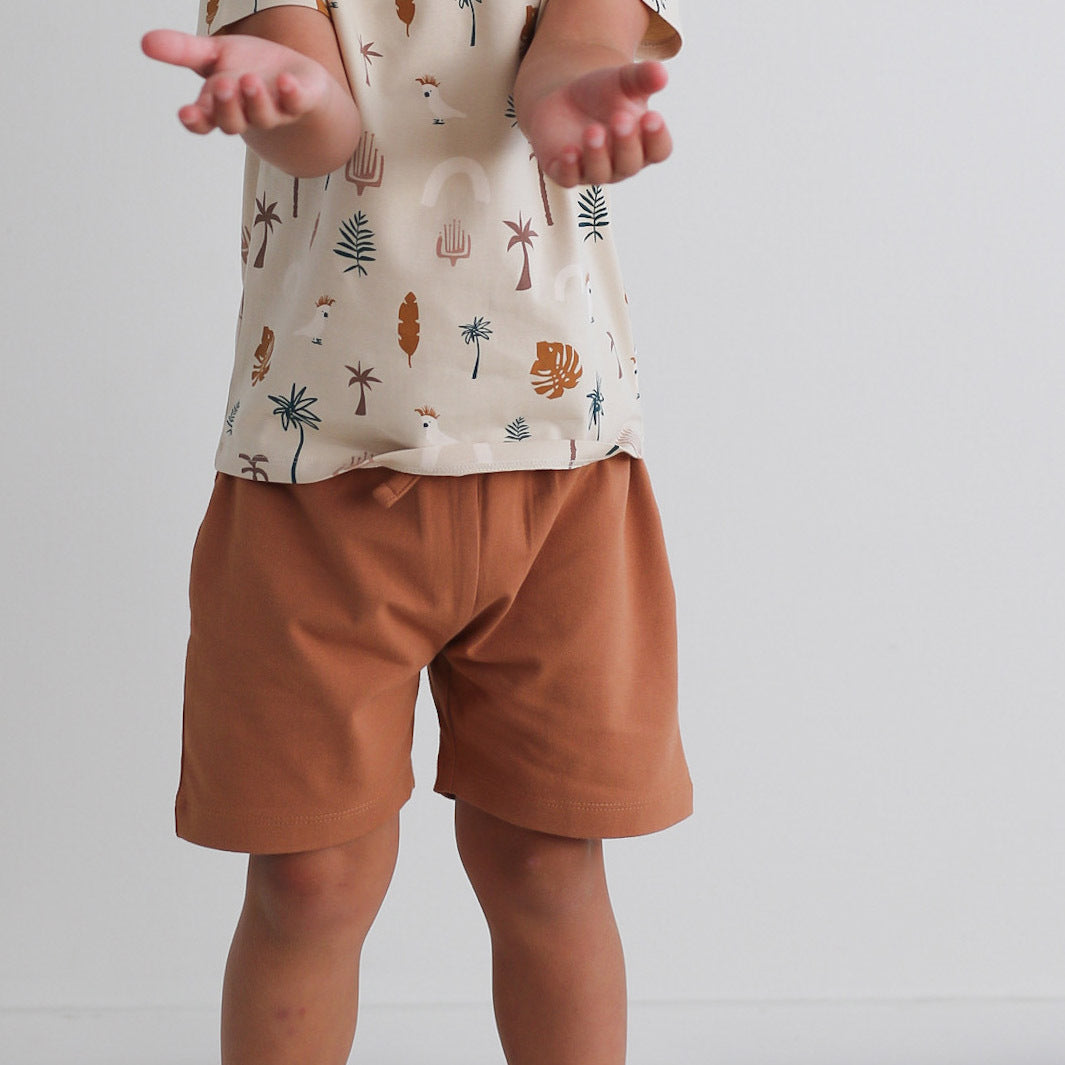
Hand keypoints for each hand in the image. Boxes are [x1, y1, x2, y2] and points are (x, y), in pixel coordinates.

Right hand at [141, 28, 337, 136]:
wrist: (294, 79)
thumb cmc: (248, 68)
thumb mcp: (212, 55)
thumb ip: (183, 51)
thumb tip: (144, 42)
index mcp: (220, 106)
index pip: (203, 120)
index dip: (195, 120)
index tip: (186, 113)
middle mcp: (245, 114)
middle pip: (232, 122)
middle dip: (226, 106)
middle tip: (224, 86)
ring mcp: (274, 112)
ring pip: (263, 117)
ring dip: (255, 100)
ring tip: (250, 81)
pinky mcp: (300, 103)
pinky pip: (296, 104)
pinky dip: (292, 93)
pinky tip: (286, 81)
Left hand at [520, 61, 672, 186]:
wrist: (565, 99)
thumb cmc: (603, 93)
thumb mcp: (624, 80)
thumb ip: (644, 77)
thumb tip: (661, 74)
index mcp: (644, 144)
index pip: (659, 150)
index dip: (657, 137)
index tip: (652, 116)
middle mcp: (621, 164)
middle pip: (629, 164)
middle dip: (626, 143)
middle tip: (620, 118)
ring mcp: (593, 171)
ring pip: (599, 173)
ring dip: (597, 154)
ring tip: (593, 130)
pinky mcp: (565, 172)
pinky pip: (569, 178)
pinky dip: (569, 168)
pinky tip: (569, 152)